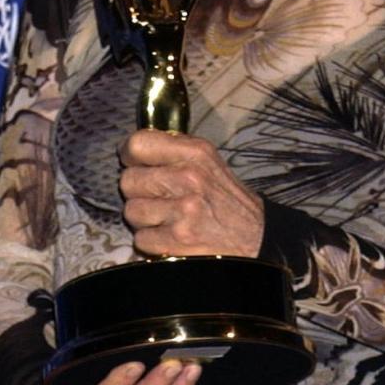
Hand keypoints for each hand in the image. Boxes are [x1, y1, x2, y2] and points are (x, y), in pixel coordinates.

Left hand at [119, 130, 263, 257]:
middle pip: (128, 180)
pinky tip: (170, 235)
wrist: (257, 237)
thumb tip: (134, 146)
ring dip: (144, 218)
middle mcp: (189, 177)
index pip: (138, 144)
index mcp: (195, 152)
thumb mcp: (209, 162)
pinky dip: (152, 241)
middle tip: (156, 197)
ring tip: (165, 217)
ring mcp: (183, 210)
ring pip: (131, 211)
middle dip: (138, 192)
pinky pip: (140, 238)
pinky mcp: (178, 239)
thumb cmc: (227, 199)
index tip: (133, 163)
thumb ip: (175, 150)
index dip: (129, 155)